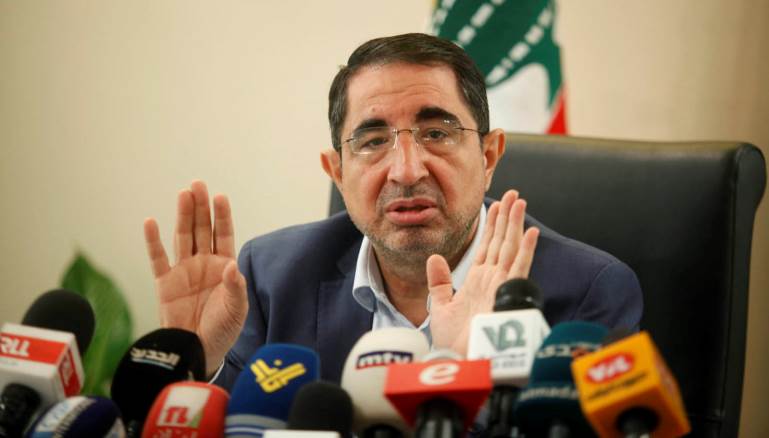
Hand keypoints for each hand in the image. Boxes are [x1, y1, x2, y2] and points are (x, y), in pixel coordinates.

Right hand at [143, 180, 247, 376]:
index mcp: (223, 266)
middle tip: (198, 184)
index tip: (220, 197)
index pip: (224, 234)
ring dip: (183, 216)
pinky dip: (153, 241)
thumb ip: (235, 287)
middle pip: (202, 229)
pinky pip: (157, 258)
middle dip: (200, 207)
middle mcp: (203, 263)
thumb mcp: (236, 309)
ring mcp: (183, 270)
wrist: (198, 351)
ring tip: (183, 194)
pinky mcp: (165, 282)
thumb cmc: (222, 330)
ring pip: (182, 237)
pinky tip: (151, 221)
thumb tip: (232, 265)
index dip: (222, 216)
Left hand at [428, 190, 538, 355]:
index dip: (492, 225)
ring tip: (519, 201)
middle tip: (512, 193)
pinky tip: (530, 232)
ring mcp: (500, 287)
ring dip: (515, 225)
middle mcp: (492, 281)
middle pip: (501, 242)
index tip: (495, 204)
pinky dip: (525, 250)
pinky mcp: (505, 297)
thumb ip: (440, 282)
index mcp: (478, 281)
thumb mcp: (440, 306)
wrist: (458, 361)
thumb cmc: (453, 342)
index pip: (487, 247)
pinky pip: (518, 270)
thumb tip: (435, 257)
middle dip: (506, 218)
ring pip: (509, 249)